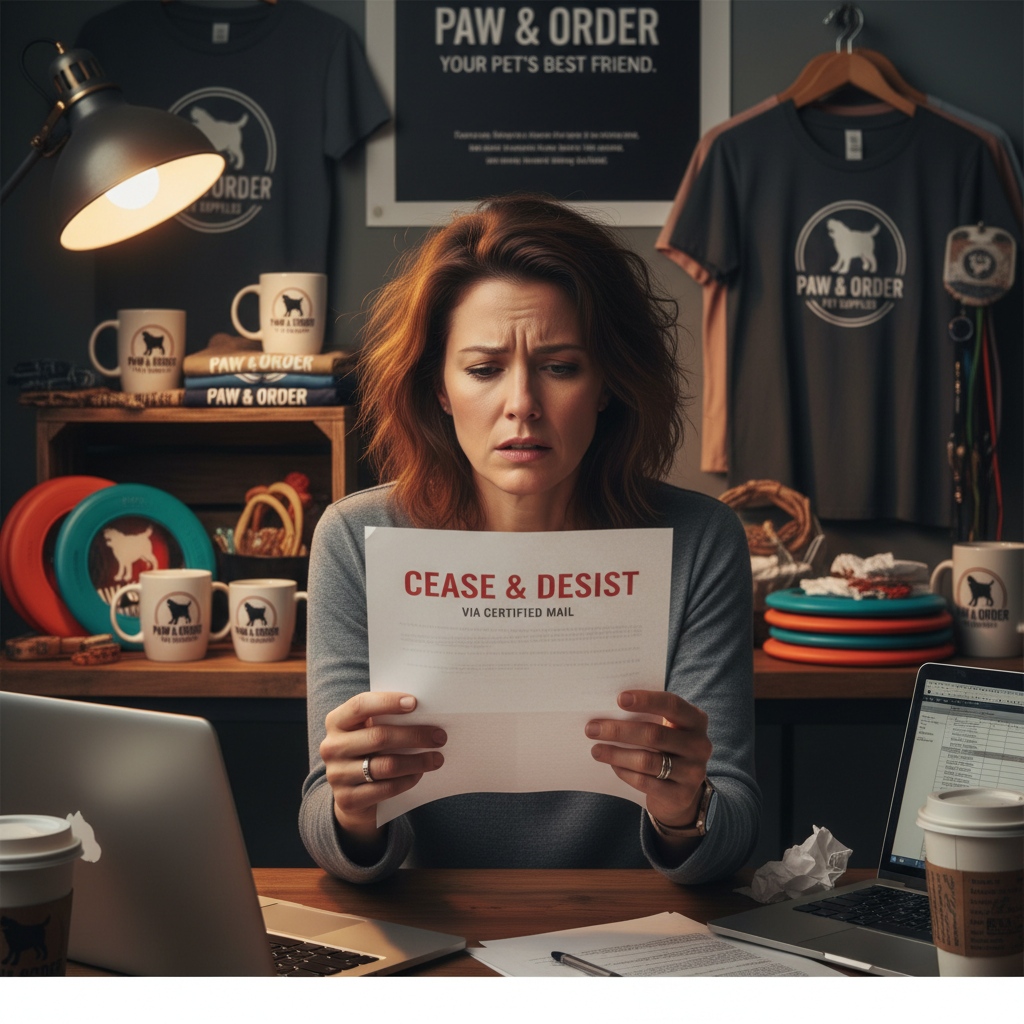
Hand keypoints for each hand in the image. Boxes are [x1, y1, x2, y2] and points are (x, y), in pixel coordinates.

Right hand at [320, 692, 445, 857]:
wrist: (350, 790)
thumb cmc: (367, 749)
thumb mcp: (367, 729)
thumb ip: (385, 718)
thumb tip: (424, 710)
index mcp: (336, 722)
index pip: (360, 705)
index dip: (387, 702)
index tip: (415, 703)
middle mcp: (332, 747)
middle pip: (378, 736)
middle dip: (414, 735)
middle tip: (439, 736)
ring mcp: (337, 775)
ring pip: (386, 765)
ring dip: (417, 761)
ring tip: (437, 758)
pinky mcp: (348, 799)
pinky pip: (386, 788)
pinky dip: (408, 780)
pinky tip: (419, 774)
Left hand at [586, 690, 711, 829]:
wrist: (681, 790)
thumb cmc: (665, 747)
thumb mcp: (666, 729)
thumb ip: (647, 717)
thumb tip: (606, 708)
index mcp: (696, 720)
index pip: (672, 705)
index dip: (646, 700)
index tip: (619, 698)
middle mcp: (700, 745)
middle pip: (654, 734)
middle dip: (618, 730)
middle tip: (591, 728)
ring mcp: (693, 772)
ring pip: (647, 760)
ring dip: (616, 754)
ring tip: (595, 750)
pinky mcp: (681, 795)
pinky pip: (644, 782)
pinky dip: (624, 772)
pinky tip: (612, 765)